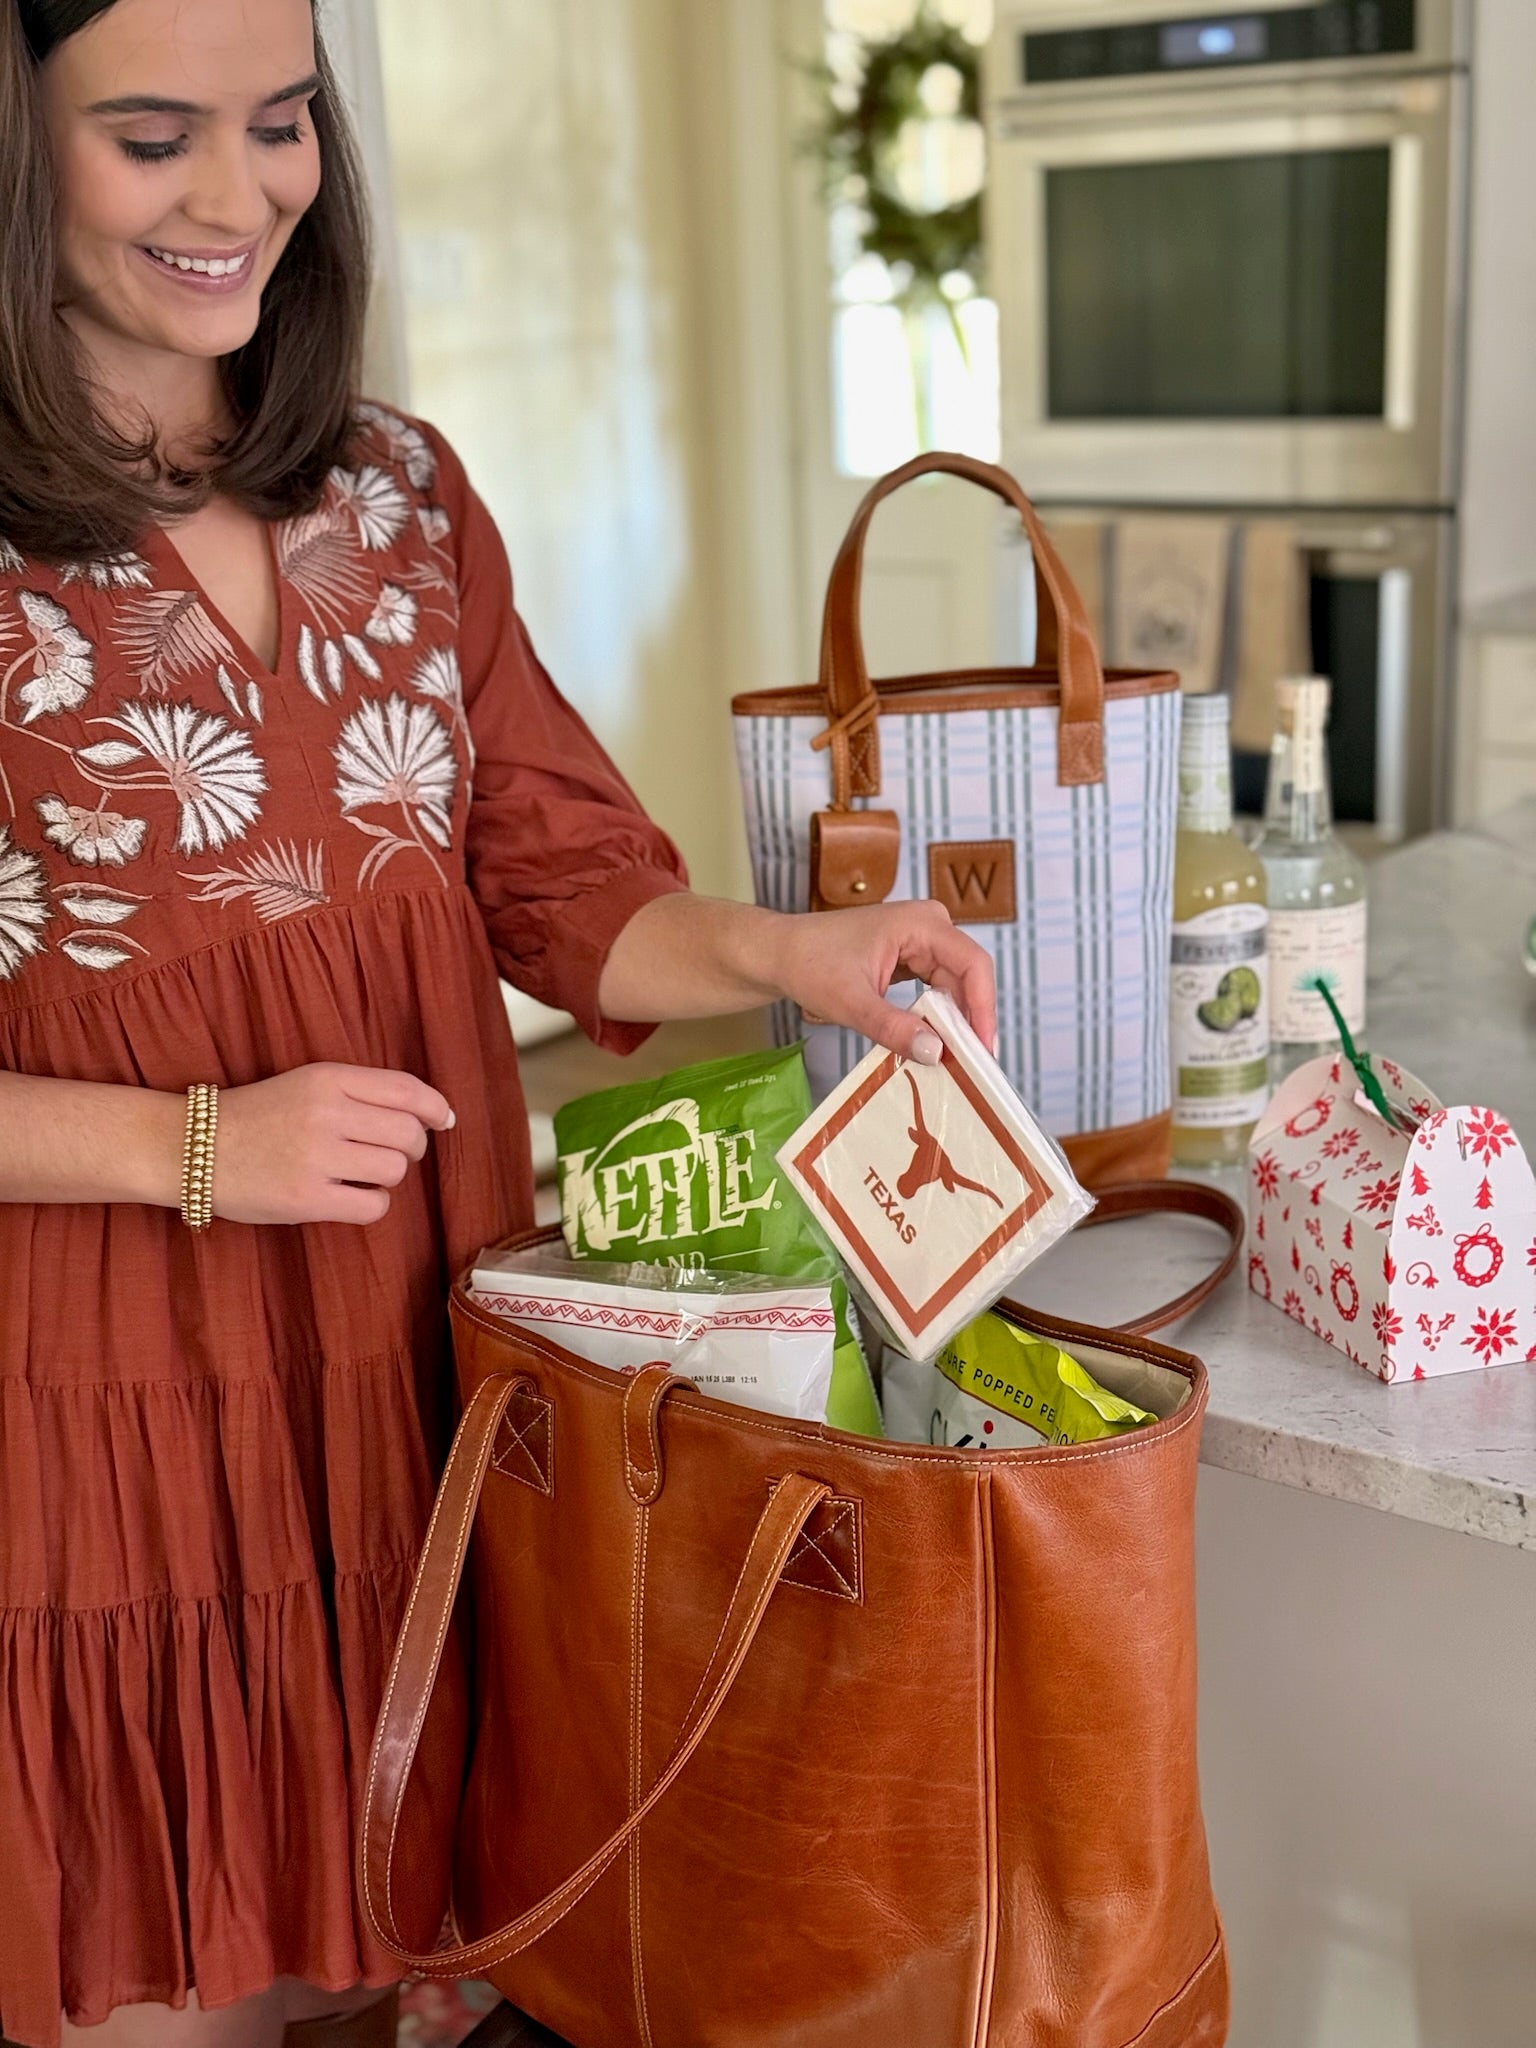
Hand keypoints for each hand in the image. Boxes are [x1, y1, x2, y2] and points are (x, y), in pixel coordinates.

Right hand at [213, 1064, 454, 1225]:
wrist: (193, 1147)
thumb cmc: (259, 1117)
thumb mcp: (308, 1084)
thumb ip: (363, 1093)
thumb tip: (436, 1116)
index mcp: (328, 1078)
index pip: (407, 1089)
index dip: (435, 1108)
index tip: (443, 1121)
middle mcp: (325, 1113)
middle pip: (409, 1134)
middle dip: (411, 1148)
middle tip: (386, 1153)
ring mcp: (316, 1156)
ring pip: (394, 1170)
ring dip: (386, 1176)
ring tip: (357, 1173)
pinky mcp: (307, 1198)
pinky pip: (373, 1205)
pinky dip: (370, 1204)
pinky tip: (348, 1196)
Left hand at [767, 901, 995, 1064]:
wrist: (778, 953)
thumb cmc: (808, 964)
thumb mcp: (851, 1002)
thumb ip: (893, 1027)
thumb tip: (935, 1052)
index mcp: (921, 923)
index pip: (973, 965)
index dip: (984, 1008)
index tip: (983, 1048)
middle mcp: (928, 925)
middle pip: (967, 977)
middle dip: (970, 1020)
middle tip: (972, 1065)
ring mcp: (920, 940)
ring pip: (953, 986)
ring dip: (954, 1021)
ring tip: (956, 1059)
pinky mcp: (910, 957)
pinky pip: (936, 988)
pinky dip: (936, 1016)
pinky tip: (934, 1041)